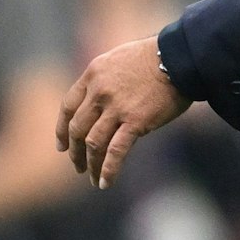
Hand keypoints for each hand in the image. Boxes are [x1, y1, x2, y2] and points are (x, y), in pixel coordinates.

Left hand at [55, 35, 188, 188]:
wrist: (178, 57)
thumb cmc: (153, 57)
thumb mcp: (117, 60)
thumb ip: (103, 81)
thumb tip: (99, 106)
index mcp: (93, 74)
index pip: (68, 106)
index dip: (61, 129)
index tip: (62, 146)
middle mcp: (99, 91)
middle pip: (77, 128)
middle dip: (75, 151)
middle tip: (77, 165)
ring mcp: (116, 107)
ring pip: (94, 142)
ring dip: (90, 163)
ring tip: (91, 177)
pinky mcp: (136, 121)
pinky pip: (116, 151)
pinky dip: (108, 170)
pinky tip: (105, 182)